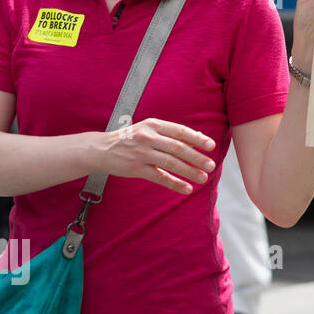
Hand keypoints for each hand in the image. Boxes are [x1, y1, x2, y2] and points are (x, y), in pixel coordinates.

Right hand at [100, 118, 216, 194]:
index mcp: (154, 125)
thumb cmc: (132, 138)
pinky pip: (159, 177)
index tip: (211, 146)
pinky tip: (187, 189)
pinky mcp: (135, 168)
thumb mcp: (149, 129)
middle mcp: (148, 137)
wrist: (101, 149)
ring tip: (203, 178)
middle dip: (196, 157)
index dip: (196, 138)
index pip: (179, 131)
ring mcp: (141, 153)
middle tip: (211, 165)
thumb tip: (201, 137)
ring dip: (189, 171)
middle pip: (177, 148)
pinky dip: (175, 183)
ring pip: (170, 163)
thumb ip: (172, 133)